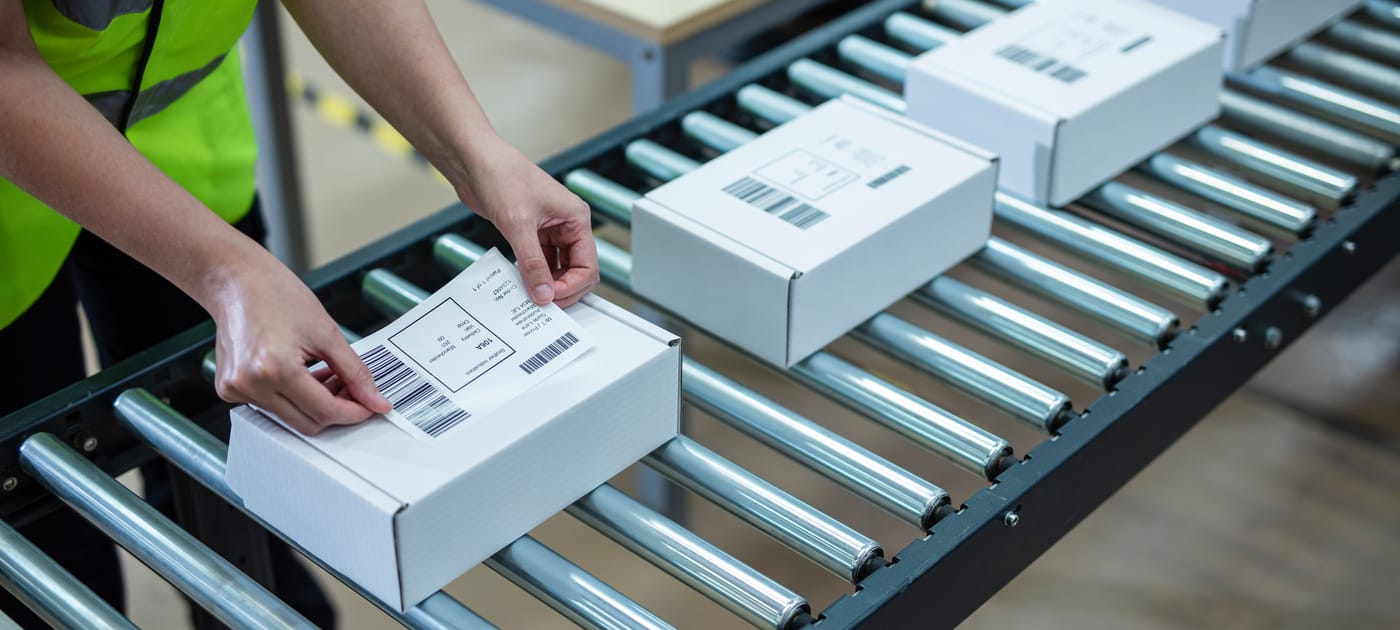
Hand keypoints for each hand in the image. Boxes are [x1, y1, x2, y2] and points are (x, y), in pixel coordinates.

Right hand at [208, 258, 391, 434]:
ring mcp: (236, 390)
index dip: (354, 411)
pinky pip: (271, 407)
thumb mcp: (327, 332)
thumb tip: (375, 400)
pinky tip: (303, 375)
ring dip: (315, 403)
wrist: (236, 281)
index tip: (369, 405)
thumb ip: (355, 372)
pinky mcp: (229, 389)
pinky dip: (294, 397)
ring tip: (327, 374)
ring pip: (291, 417)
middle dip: (336, 409)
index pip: (324, 411)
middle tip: (351, 386)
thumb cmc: (276, 294)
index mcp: (275, 369)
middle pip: (308, 423)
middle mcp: (250, 385)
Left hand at [456, 136, 598, 307]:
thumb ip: (533, 264)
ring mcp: (549, 230)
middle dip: (562, 288)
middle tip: (541, 303)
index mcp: (576, 218)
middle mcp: (567, 225)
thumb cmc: (502, 176)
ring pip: (557, 268)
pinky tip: (520, 282)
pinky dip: (531, 274)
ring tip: (529, 295)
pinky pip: (538, 262)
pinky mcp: (531, 233)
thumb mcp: (518, 225)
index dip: (571, 286)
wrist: (474, 162)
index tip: (549, 299)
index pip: (588, 265)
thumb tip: (543, 294)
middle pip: (576, 270)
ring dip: (545, 283)